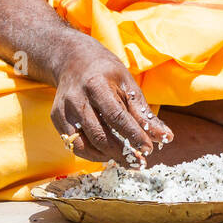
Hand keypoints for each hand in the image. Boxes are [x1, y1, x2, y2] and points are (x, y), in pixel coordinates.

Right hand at [51, 38, 172, 165]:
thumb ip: (143, 113)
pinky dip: (92, 154)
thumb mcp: (127, 84)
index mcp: (96, 84)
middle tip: (139, 162)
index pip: (116, 116)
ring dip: (108, 156)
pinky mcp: (56, 118)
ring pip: (85, 145)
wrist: (73, 60)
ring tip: (125, 158)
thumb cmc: (105, 72)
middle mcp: (76, 98)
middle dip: (122, 152)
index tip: (148, 149)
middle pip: (100, 135)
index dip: (133, 135)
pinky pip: (75, 145)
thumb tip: (166, 137)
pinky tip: (107, 152)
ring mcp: (63, 110)